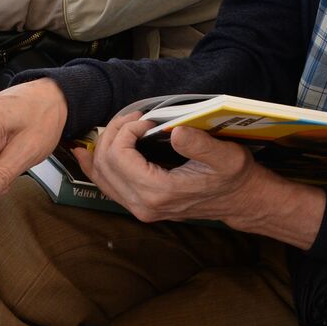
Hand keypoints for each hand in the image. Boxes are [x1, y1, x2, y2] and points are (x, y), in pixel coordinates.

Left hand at [74, 111, 274, 224]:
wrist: (237, 200)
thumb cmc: (232, 177)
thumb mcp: (225, 156)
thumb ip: (200, 145)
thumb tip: (175, 132)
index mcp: (160, 192)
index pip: (119, 157)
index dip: (126, 131)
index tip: (147, 120)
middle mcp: (143, 205)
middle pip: (104, 165)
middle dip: (113, 133)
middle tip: (134, 117)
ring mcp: (138, 208)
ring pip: (100, 176)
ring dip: (104, 146)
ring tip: (121, 126)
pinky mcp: (139, 204)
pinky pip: (106, 185)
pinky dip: (96, 166)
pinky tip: (89, 152)